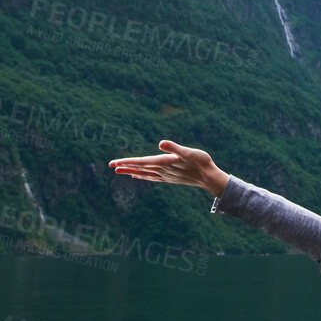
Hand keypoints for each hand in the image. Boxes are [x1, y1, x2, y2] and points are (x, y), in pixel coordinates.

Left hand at [109, 140, 230, 196]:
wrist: (210, 178)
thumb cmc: (201, 162)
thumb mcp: (189, 152)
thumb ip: (175, 148)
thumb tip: (161, 143)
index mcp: (164, 162)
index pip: (142, 162)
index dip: (128, 161)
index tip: (115, 163)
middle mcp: (162, 170)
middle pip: (140, 168)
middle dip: (125, 166)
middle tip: (110, 165)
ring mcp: (165, 175)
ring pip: (144, 173)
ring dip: (130, 171)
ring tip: (118, 170)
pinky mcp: (169, 177)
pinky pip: (152, 177)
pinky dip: (142, 176)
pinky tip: (137, 175)